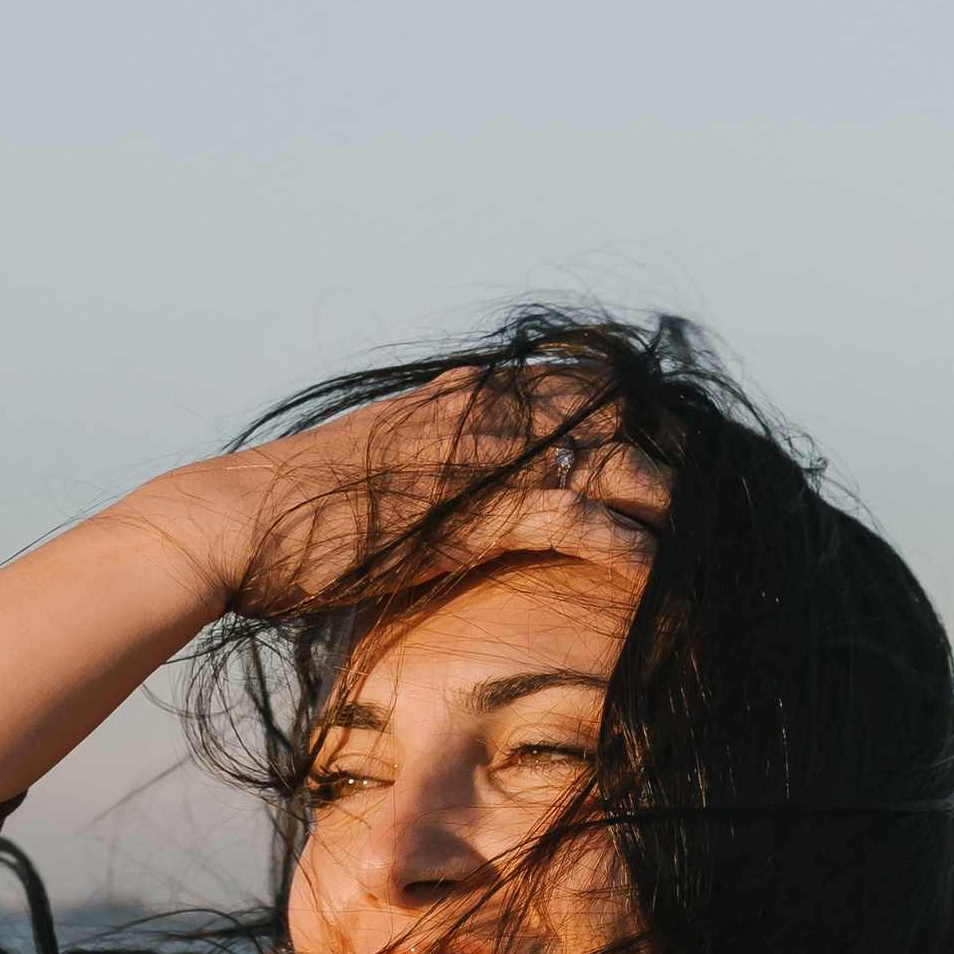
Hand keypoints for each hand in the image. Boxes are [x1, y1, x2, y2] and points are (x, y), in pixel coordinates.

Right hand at [158, 367, 667, 622]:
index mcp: (459, 396)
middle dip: (665, 447)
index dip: (630, 413)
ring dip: (666, 495)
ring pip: (606, 458)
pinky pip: (572, 521)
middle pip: (609, 409)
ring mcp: (479, 459)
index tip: (668, 449)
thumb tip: (444, 487)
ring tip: (716, 532)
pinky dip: (625, 543)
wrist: (237, 524)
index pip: (570, 382)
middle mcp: (478, 411)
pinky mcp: (472, 515)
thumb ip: (422, 468)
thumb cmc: (295, 515)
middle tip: (715, 490)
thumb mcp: (372, 477)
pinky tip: (664, 570)